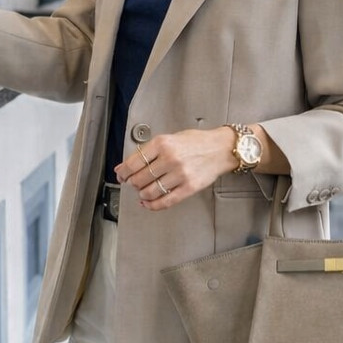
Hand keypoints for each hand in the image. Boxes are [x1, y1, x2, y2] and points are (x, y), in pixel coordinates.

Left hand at [115, 127, 235, 210]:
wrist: (221, 148)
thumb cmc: (196, 142)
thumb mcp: (171, 138)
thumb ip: (150, 151)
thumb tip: (126, 166)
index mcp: (162, 143)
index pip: (133, 162)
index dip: (123, 172)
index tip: (121, 175)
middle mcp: (170, 158)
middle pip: (139, 179)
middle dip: (133, 184)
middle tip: (133, 183)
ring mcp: (180, 174)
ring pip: (150, 191)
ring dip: (142, 195)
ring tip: (143, 192)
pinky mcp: (189, 187)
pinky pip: (166, 201)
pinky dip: (153, 205)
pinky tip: (148, 203)